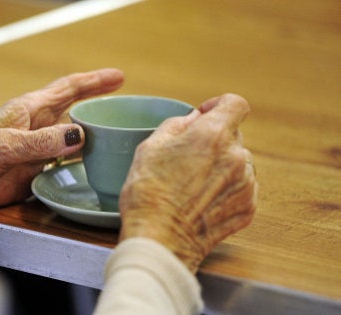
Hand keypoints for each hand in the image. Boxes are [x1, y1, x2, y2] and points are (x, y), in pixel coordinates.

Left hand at [0, 68, 123, 215]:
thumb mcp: (5, 144)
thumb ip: (41, 142)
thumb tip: (80, 136)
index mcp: (27, 110)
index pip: (67, 89)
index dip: (93, 82)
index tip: (118, 76)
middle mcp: (35, 128)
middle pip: (75, 114)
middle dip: (100, 110)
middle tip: (128, 112)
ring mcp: (34, 152)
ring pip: (71, 143)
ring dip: (93, 142)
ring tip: (120, 142)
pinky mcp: (30, 176)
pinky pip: (62, 169)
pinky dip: (79, 168)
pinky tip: (94, 172)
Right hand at [118, 93, 256, 271]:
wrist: (158, 239)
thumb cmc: (148, 193)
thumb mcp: (150, 147)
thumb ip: (176, 125)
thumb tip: (193, 119)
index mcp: (213, 135)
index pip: (235, 104)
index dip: (219, 105)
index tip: (205, 115)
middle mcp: (236, 157)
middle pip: (234, 136)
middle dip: (214, 140)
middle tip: (187, 157)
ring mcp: (246, 184)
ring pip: (239, 163)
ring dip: (222, 166)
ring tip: (193, 183)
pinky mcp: (248, 208)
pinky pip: (242, 188)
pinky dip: (226, 189)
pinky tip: (202, 200)